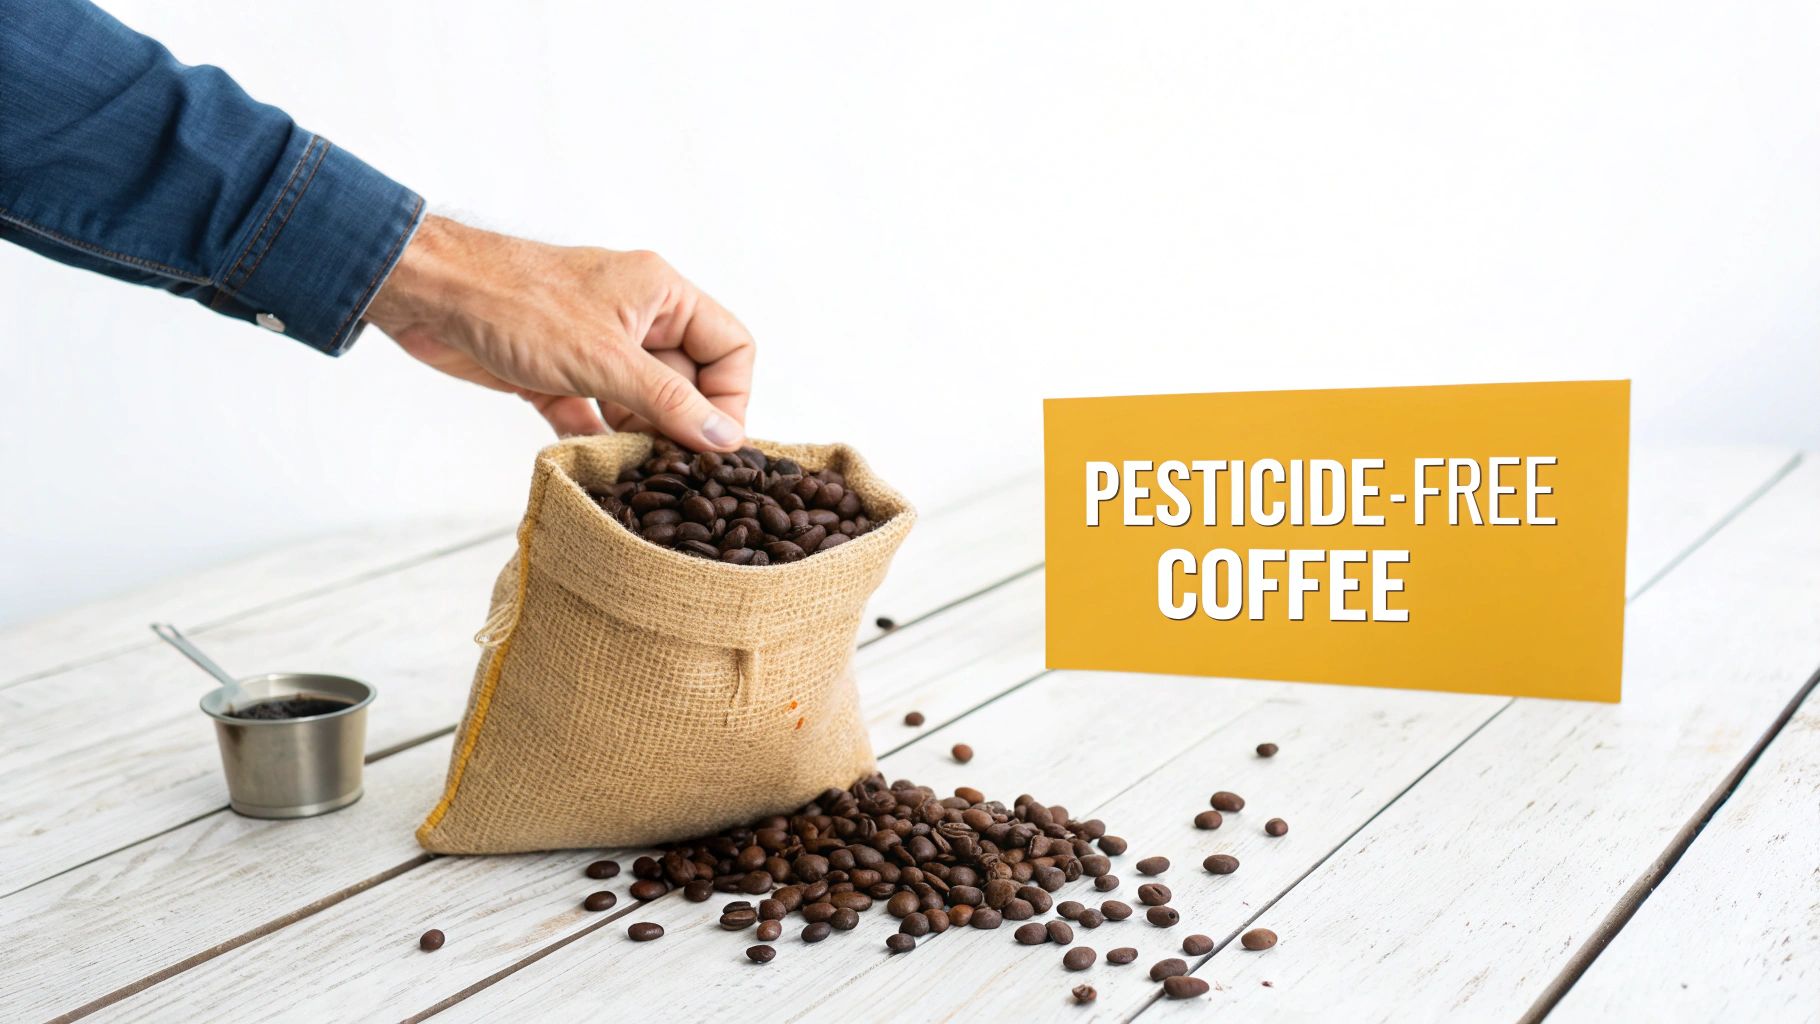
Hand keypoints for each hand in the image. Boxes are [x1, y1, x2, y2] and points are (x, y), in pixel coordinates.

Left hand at [363, 215, 754, 448]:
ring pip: (638, 403)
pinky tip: (590, 462)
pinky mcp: (554, 373)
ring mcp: (594, 346)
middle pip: (687, 381)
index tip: (714, 445)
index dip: (731, 398)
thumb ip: (668, 401)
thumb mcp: (606, 359)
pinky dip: (593, 438)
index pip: (730, 347)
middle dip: (681, 425)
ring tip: (634, 472)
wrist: (426, 294)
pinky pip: (591, 414)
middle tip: (674, 470)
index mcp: (662, 295)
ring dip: (638, 437)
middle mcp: (635, 318)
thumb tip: (724, 440)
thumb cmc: (516, 303)